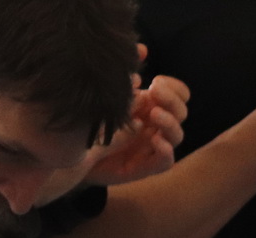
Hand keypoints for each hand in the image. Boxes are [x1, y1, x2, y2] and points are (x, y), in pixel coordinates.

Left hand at [84, 64, 188, 186]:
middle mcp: (157, 127)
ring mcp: (152, 148)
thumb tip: (141, 50)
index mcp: (153, 107)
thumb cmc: (91, 122)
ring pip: (178, 135)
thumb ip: (124, 74)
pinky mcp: (144, 168)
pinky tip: (155, 139)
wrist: (72, 152)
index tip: (155, 81)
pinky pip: (165, 162)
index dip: (174, 87)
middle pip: (182, 112)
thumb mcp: (108, 94)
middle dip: (171, 99)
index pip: (180, 95)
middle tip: (153, 90)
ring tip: (153, 114)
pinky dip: (165, 150)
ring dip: (169, 122)